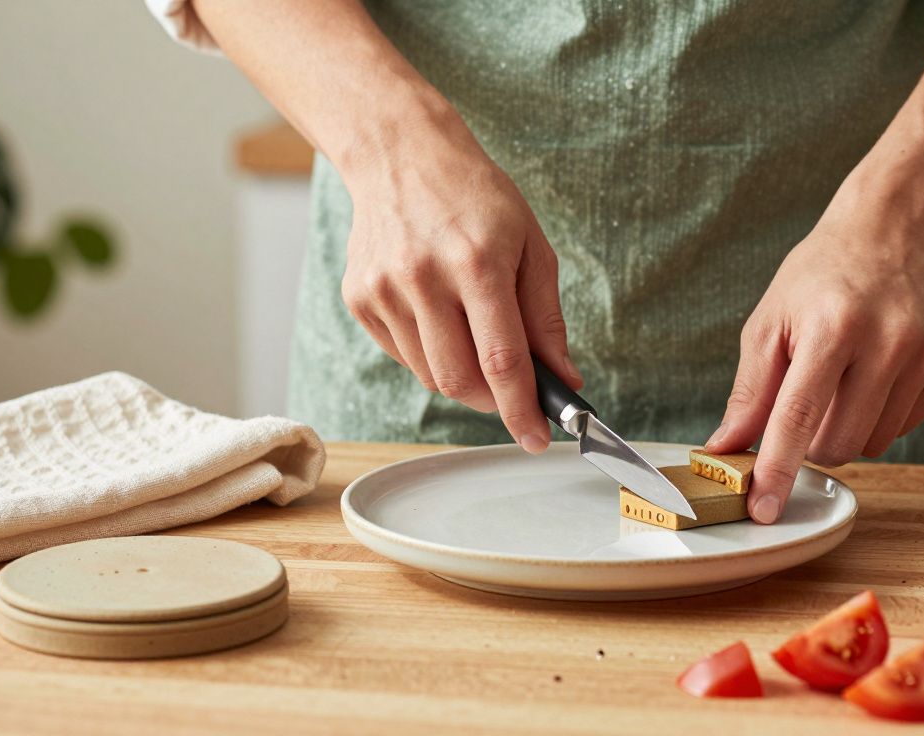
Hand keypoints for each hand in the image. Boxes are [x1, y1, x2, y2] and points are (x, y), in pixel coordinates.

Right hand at [339, 103, 580, 451]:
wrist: (400, 153)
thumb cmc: (476, 198)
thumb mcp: (531, 245)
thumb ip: (546, 318)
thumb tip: (563, 379)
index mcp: (477, 263)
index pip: (502, 361)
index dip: (522, 409)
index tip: (537, 438)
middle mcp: (424, 278)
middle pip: (459, 381)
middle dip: (492, 400)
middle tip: (511, 388)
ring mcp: (384, 289)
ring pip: (429, 376)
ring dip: (461, 375)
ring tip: (472, 330)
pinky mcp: (359, 298)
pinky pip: (402, 356)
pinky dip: (430, 354)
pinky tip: (438, 314)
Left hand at [704, 211, 923, 523]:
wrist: (893, 233)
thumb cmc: (820, 278)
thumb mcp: (769, 321)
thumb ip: (749, 392)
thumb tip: (724, 450)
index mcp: (831, 326)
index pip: (798, 416)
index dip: (778, 469)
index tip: (763, 511)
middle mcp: (886, 340)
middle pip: (837, 442)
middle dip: (809, 443)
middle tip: (803, 404)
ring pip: (871, 443)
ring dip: (844, 429)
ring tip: (840, 379)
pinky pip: (902, 427)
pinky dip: (877, 416)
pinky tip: (873, 374)